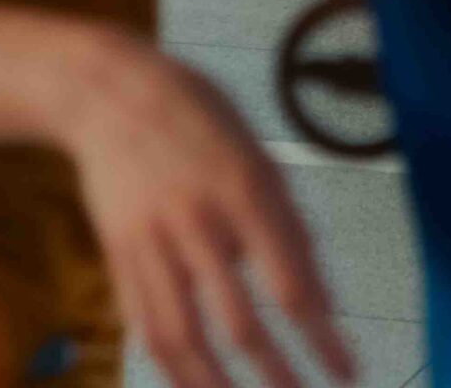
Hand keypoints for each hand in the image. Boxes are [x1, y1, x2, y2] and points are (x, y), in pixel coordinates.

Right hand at [68, 31, 353, 387]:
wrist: (105, 91)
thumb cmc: (192, 112)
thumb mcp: (254, 149)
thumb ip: (287, 219)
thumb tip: (318, 286)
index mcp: (239, 190)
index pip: (288, 283)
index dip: (321, 337)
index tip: (346, 371)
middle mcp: (196, 223)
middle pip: (238, 323)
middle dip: (277, 376)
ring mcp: (151, 243)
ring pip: (184, 337)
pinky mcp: (118, 256)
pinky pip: (145, 324)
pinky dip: (171, 365)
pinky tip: (193, 385)